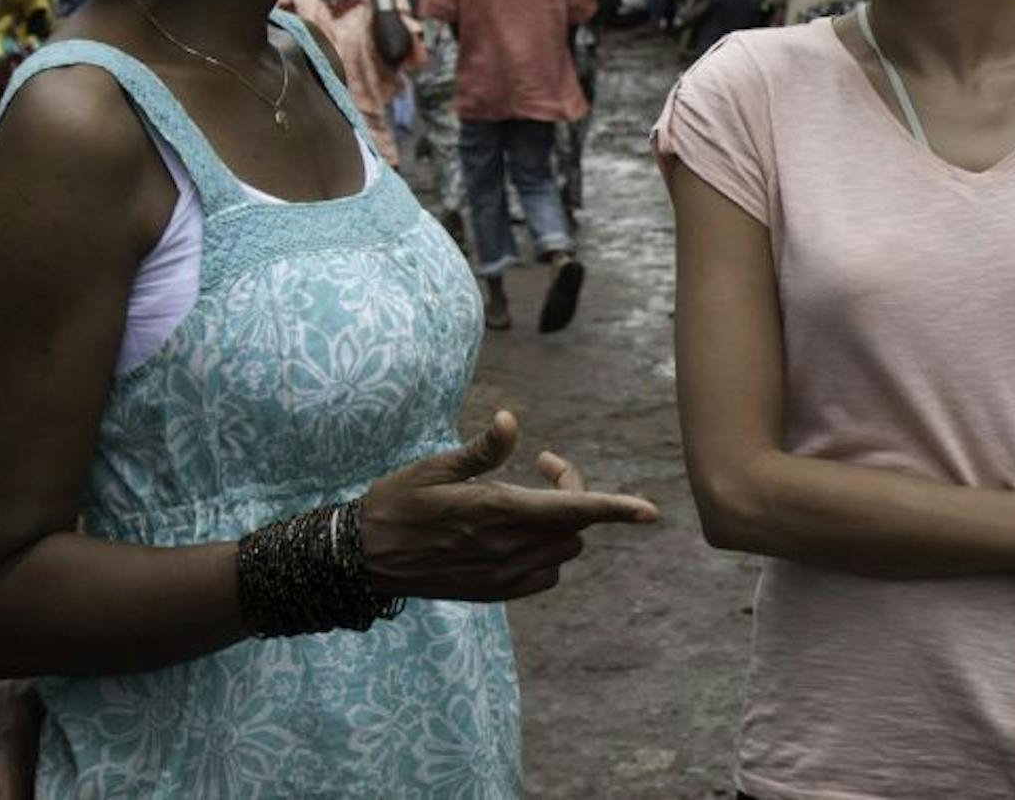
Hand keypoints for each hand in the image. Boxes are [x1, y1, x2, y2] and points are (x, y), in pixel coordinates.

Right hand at [360, 410, 657, 602]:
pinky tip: (520, 533)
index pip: (571, 511)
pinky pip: (542, 575)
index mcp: (495, 511)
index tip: (650, 512)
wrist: (364, 558)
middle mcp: (504, 548)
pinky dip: (547, 553)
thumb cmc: (397, 501)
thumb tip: (510, 421)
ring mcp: (499, 576)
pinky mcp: (492, 591)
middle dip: (574, 497)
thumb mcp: (434, 465)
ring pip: (562, 553)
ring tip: (529, 499)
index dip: (614, 509)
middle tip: (545, 466)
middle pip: (573, 528)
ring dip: (562, 526)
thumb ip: (481, 450)